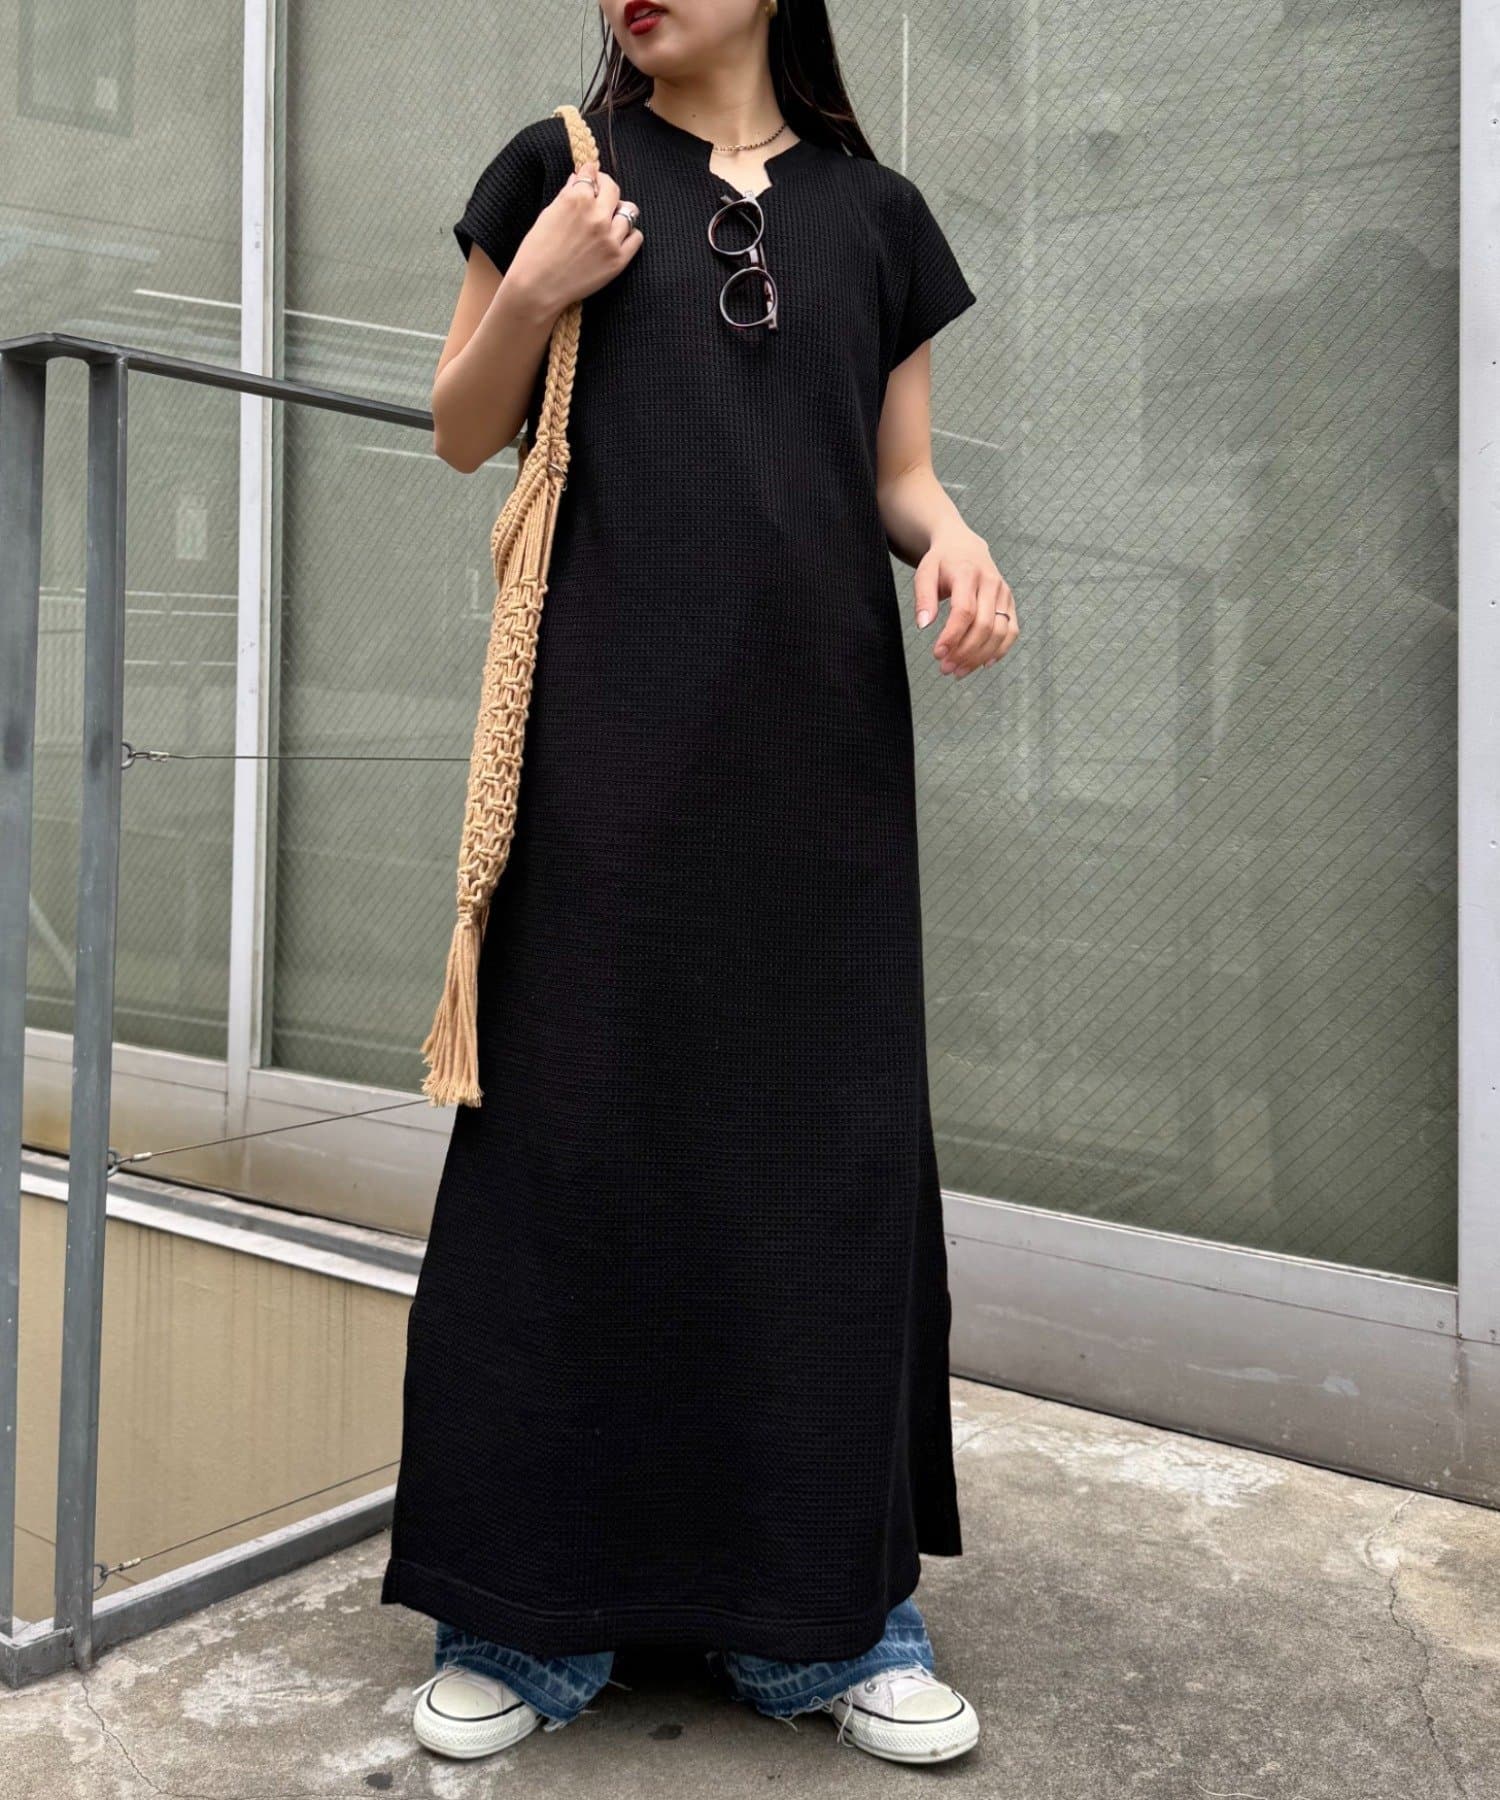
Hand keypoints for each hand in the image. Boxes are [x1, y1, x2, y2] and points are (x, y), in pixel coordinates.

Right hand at [504, 160, 643, 319]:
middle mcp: (597, 215)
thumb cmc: (536, 252)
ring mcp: (610, 237)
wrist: (538, 288)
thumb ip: (566, 195)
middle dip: (606, 188)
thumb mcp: (547, 215)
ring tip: (610, 220)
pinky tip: (618, 238)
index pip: (591, 172)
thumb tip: (578, 179)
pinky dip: (629, 235)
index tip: (590, 178)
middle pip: (614, 189)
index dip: (590, 174)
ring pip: (629, 212)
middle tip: (602, 196)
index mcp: (576, 199)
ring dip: (619, 213)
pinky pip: (636, 237)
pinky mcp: (619, 259)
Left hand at [915, 531, 1017, 677]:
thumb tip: (923, 625)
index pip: (964, 611)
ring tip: (958, 671)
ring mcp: (1004, 594)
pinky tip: (982, 664)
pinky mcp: (1010, 603)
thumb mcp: (924, 572)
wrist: (965, 547)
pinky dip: (999, 651)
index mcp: (968, 574)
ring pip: (1000, 632)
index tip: (938, 654)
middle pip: (984, 626)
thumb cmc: (942, 562)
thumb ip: (923, 598)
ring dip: (979, 657)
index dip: (952, 636)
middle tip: (945, 669)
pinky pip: (1011, 631)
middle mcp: (991, 583)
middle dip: (965, 652)